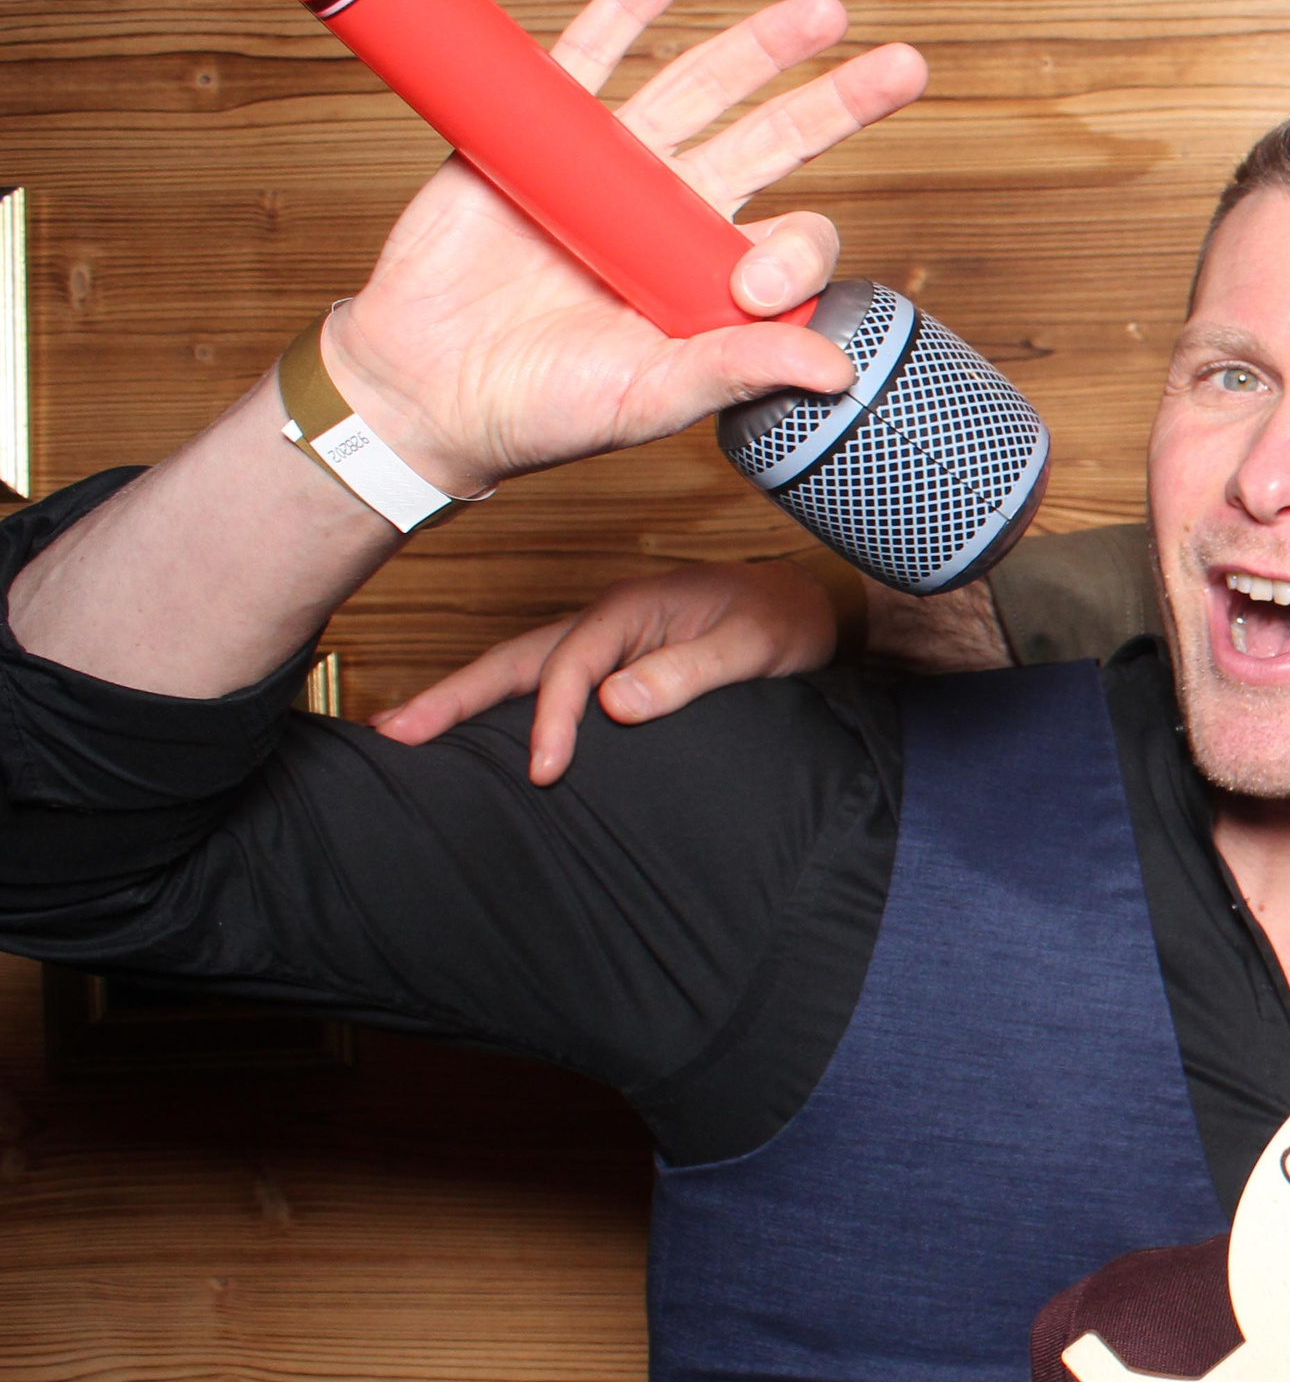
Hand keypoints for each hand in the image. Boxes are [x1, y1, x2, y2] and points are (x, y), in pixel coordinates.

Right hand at [316, 0, 928, 494]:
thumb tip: (839, 371)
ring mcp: (612, 166)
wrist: (430, 390)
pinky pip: (591, 58)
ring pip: (698, 88)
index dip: (800, 248)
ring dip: (759, 46)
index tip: (764, 285)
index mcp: (714, 274)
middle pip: (771, 139)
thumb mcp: (651, 398)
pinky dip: (630, 6)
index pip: (790, 235)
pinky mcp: (541, 134)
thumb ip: (739, 371)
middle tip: (905, 67)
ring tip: (822, 11)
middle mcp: (676, 212)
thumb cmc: (543, 409)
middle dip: (834, 102)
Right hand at [370, 559, 841, 782]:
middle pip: (514, 657)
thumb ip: (688, 673)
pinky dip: (501, 702)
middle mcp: (603, 619)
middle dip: (451, 695)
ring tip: (404, 732)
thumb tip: (615, 702)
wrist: (806, 606)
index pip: (570, 668)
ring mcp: (600, 638)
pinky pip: (542, 678)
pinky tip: (475, 732)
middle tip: (392, 735)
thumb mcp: (751, 647)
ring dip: (463, 697)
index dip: (551, 721)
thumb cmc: (781, 622)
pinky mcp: (608, 659)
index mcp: (630, 610)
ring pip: (518, 666)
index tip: (544, 774)